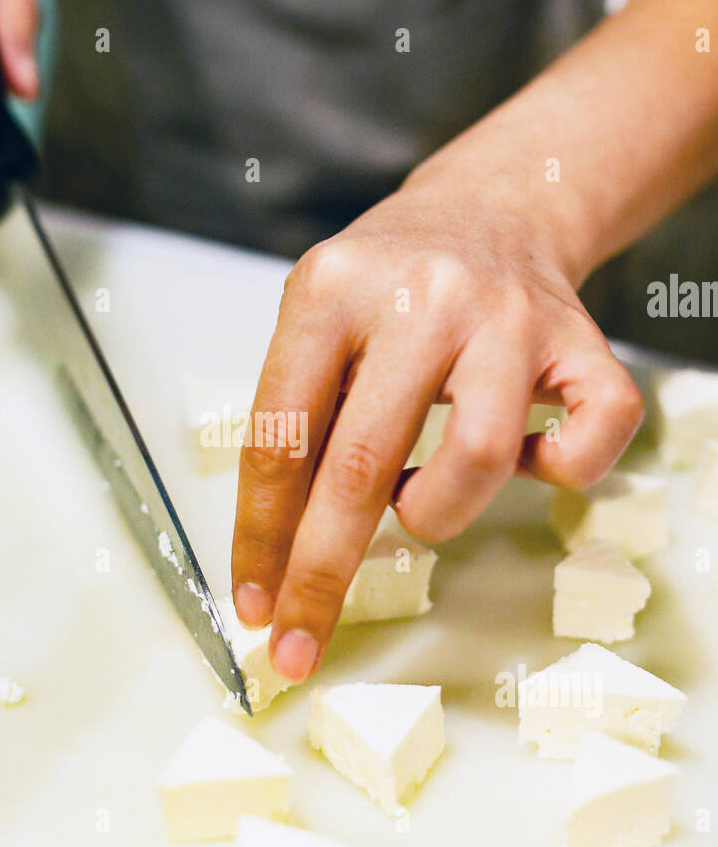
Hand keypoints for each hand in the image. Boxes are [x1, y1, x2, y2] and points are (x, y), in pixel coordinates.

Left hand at [230, 159, 642, 682]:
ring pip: (475, 459)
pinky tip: (524, 459)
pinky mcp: (580, 342)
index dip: (263, 536)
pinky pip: (590, 440)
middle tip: (301, 641)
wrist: (492, 205)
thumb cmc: (390, 283)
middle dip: (322, 574)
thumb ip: (298, 415)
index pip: (281, 436)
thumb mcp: (317, 317)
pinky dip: (558, 473)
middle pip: (361, 465)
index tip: (255, 604)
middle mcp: (420, 298)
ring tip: (420, 500)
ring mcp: (508, 320)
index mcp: (330, 291)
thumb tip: (276, 553)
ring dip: (436, 515)